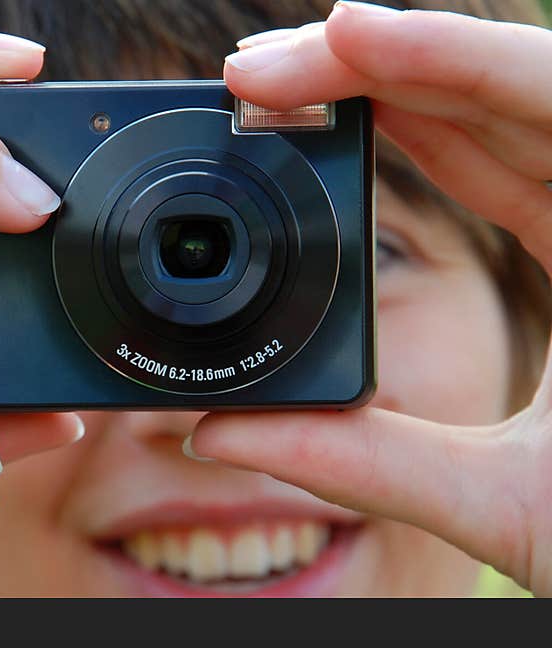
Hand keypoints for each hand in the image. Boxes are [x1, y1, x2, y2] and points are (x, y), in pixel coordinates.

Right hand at [187, 2, 551, 593]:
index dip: (430, 58)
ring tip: (288, 88)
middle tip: (260, 76)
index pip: (540, 106)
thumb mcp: (501, 506)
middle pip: (505, 93)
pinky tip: (362, 121)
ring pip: (501, 117)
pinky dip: (429, 133)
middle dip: (376, 67)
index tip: (325, 41)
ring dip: (392, 90)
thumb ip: (359, 462)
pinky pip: (504, 161)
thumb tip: (223, 434)